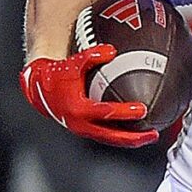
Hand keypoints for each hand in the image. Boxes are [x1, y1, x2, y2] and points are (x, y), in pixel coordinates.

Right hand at [20, 45, 155, 148]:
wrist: (39, 88)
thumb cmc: (56, 76)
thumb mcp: (73, 63)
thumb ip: (92, 56)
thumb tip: (111, 50)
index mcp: (78, 109)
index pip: (106, 113)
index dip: (125, 112)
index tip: (141, 109)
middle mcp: (80, 124)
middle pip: (112, 136)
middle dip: (133, 137)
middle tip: (152, 133)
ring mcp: (83, 130)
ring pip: (110, 140)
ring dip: (130, 140)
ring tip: (149, 137)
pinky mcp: (86, 130)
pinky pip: (107, 136)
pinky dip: (121, 136)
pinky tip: (136, 133)